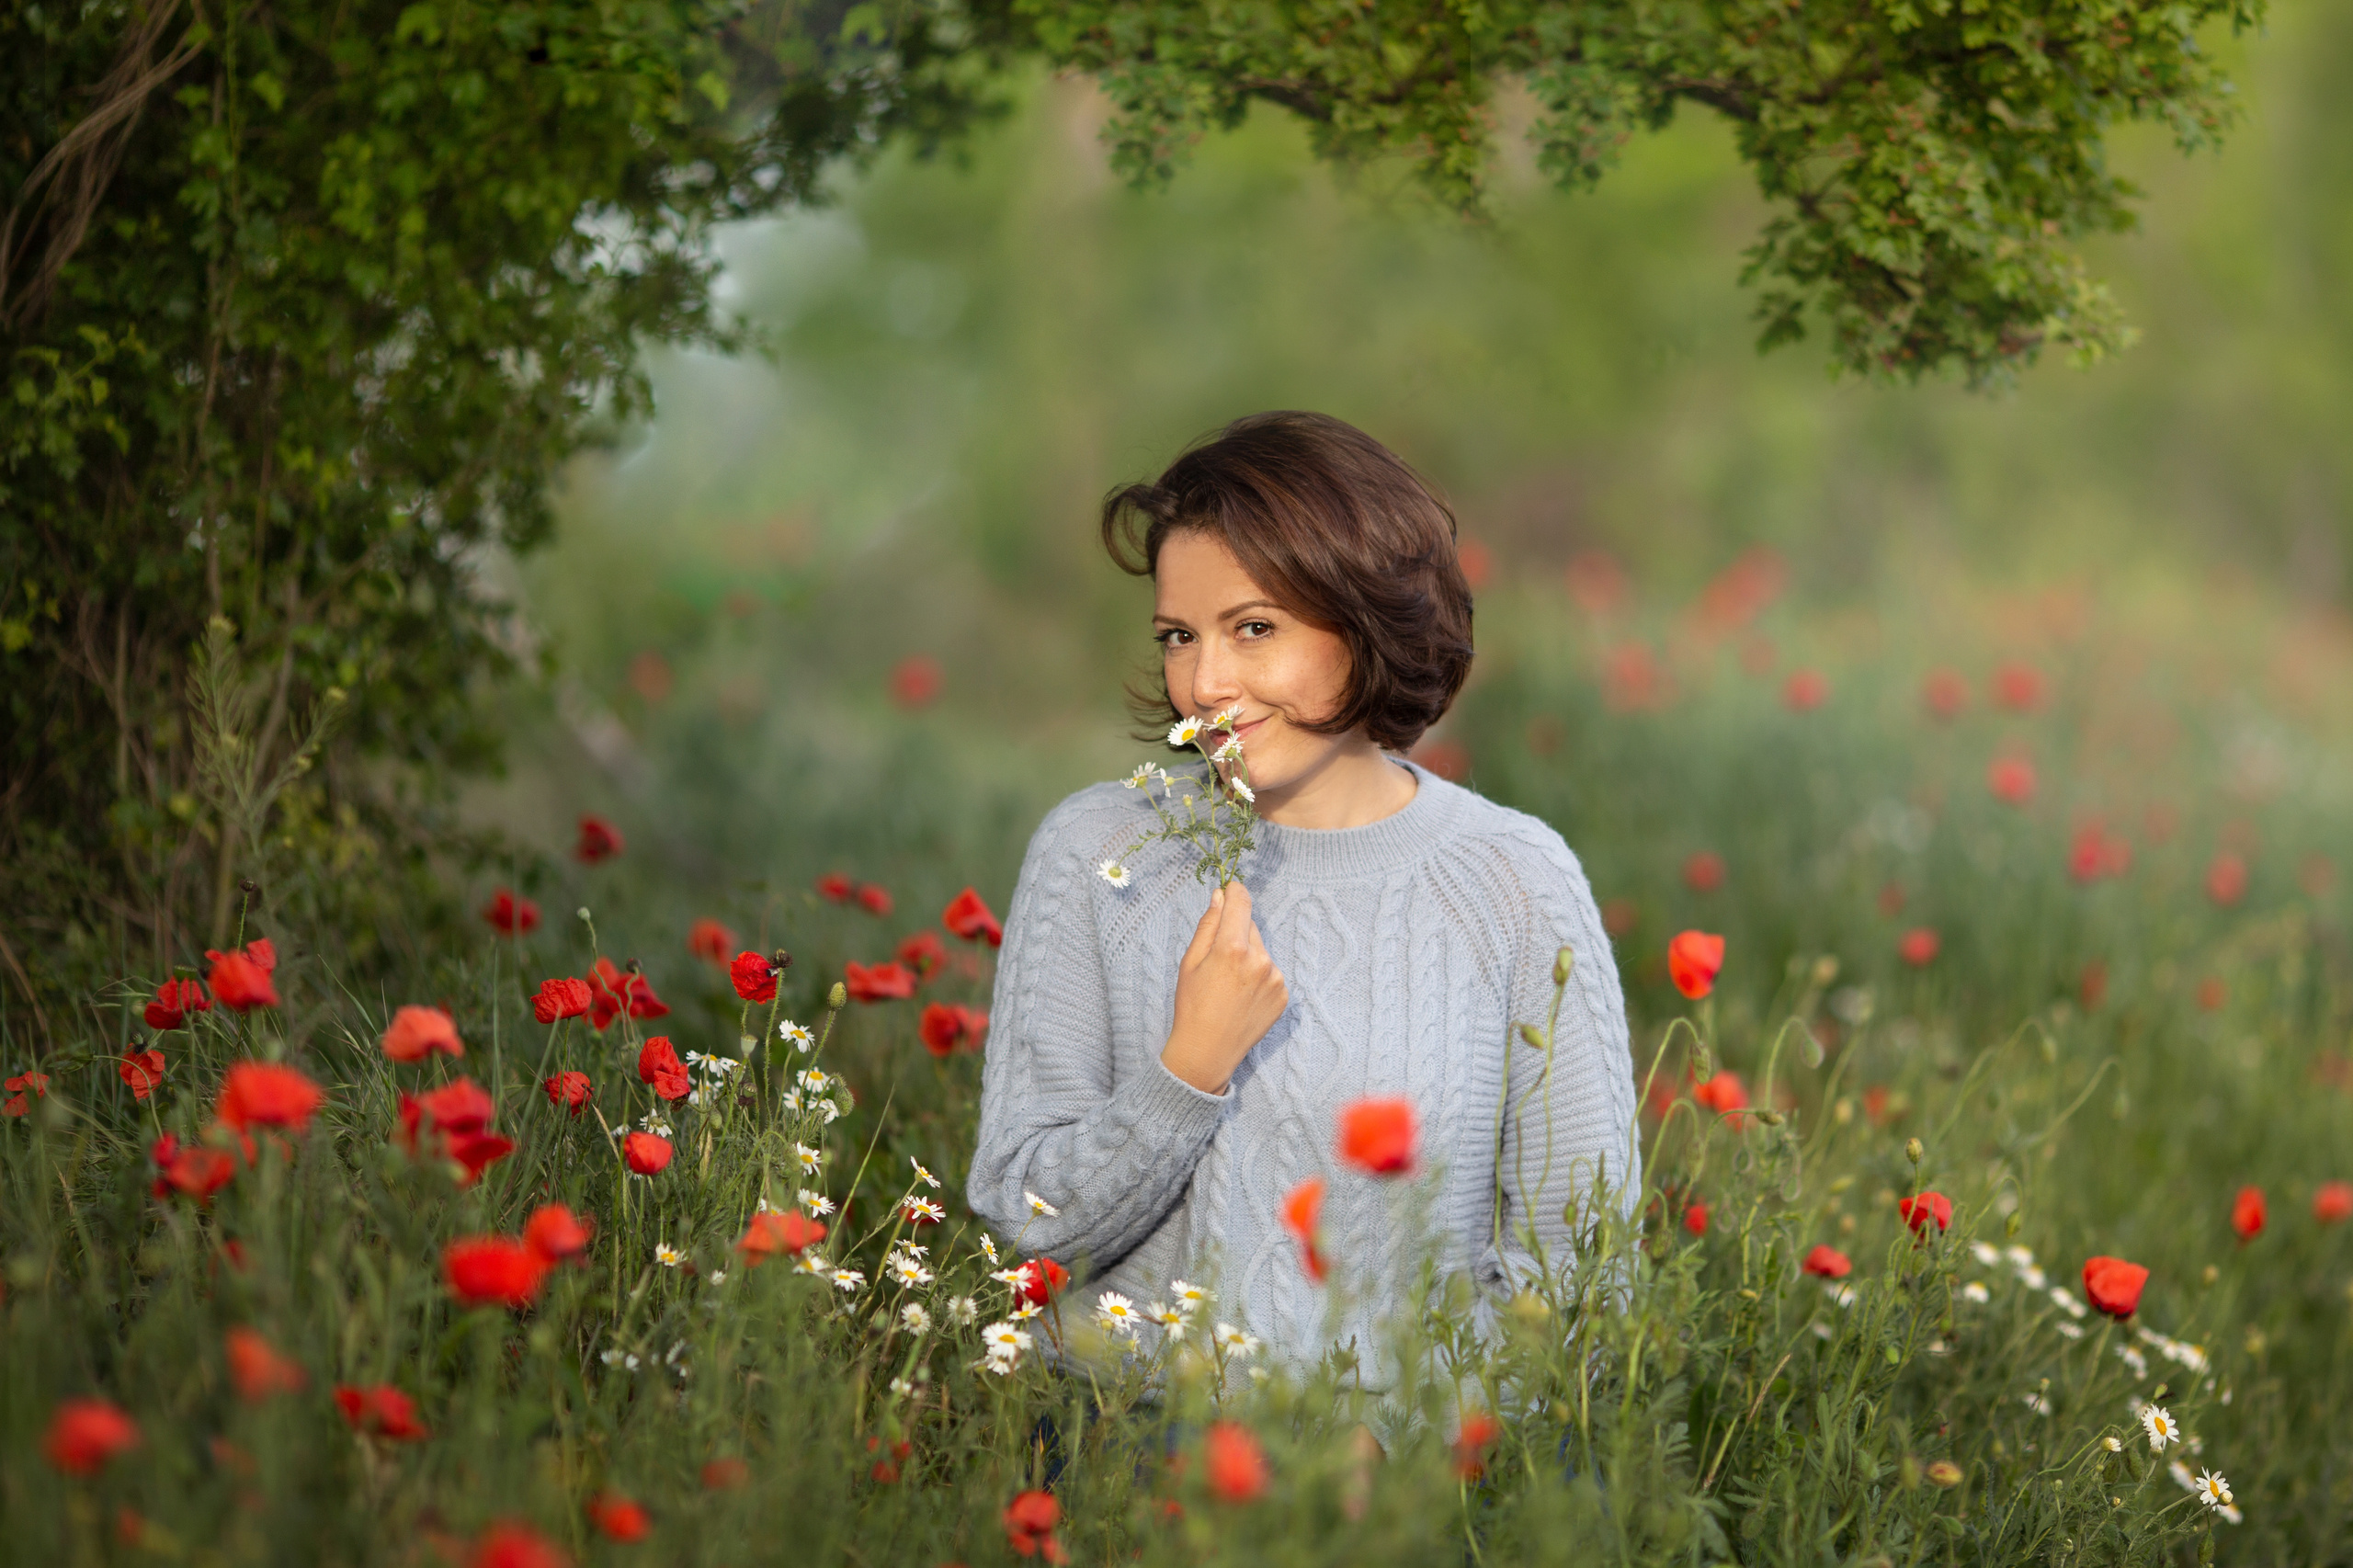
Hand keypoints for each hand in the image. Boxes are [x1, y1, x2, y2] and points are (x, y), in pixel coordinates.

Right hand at [1160, 882, 1288, 1094]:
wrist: (1208, 1051)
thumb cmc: (1192, 1006)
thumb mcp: (1190, 961)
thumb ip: (1208, 924)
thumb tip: (1220, 896)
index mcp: (1233, 948)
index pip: (1241, 902)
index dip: (1234, 891)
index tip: (1230, 888)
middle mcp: (1260, 960)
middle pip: (1250, 927)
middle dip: (1236, 933)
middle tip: (1218, 959)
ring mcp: (1275, 979)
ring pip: (1261, 950)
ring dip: (1248, 956)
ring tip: (1229, 984)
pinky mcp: (1283, 995)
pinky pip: (1270, 972)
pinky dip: (1258, 976)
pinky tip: (1241, 996)